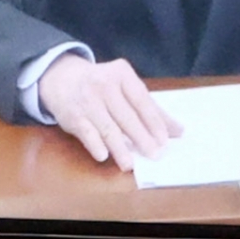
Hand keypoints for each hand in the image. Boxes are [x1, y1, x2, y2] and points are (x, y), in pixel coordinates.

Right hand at [38, 54, 181, 170]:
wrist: (61, 78)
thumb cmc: (102, 86)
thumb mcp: (125, 88)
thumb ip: (151, 109)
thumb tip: (178, 131)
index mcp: (122, 74)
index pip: (142, 100)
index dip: (153, 122)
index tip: (164, 140)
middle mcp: (104, 85)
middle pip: (127, 116)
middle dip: (142, 138)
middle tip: (154, 155)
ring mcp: (87, 100)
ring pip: (108, 128)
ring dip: (120, 148)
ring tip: (130, 164)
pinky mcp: (73, 115)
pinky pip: (86, 133)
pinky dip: (95, 145)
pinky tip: (103, 156)